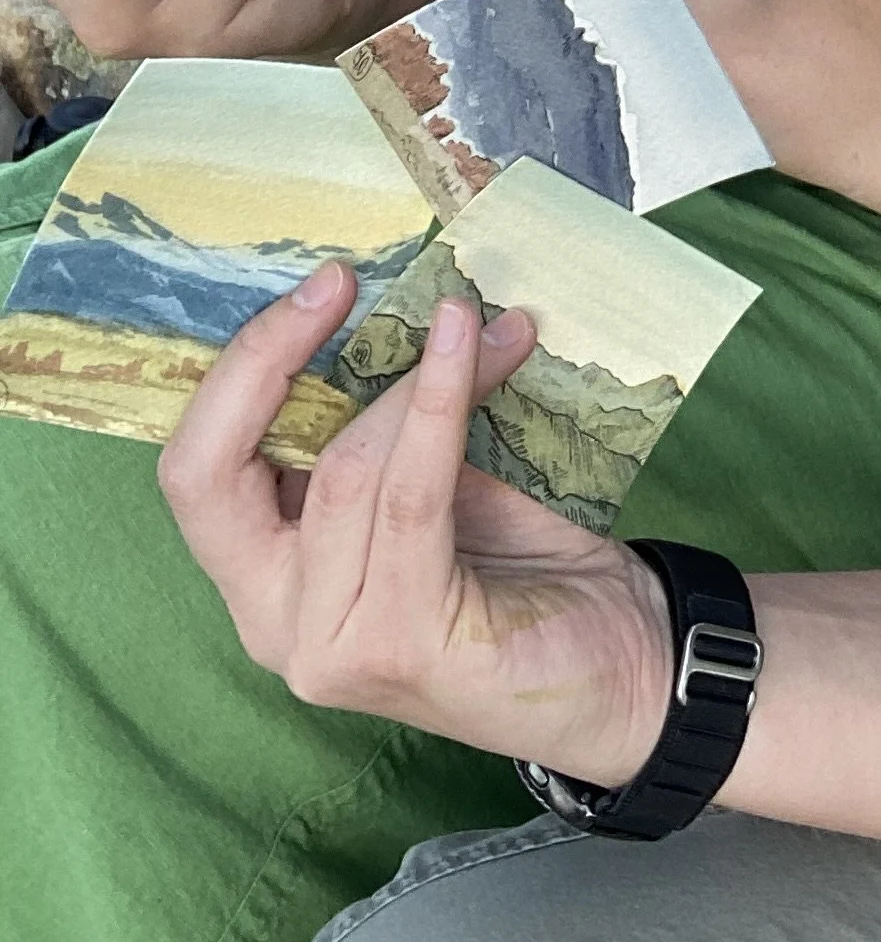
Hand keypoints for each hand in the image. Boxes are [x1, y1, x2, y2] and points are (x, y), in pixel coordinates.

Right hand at [160, 266, 671, 783]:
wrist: (623, 660)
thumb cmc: (523, 563)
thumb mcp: (431, 477)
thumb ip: (383, 423)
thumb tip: (397, 301)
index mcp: (265, 574)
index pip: (196, 467)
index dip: (241, 367)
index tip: (322, 284)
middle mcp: (274, 620)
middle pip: (211, 475)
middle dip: (267, 358)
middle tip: (341, 281)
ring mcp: (328, 643)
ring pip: (341, 471)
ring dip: (414, 375)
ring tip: (475, 318)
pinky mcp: (397, 645)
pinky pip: (410, 496)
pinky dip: (442, 408)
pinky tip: (485, 351)